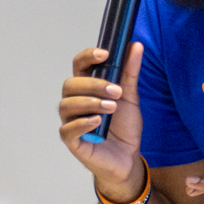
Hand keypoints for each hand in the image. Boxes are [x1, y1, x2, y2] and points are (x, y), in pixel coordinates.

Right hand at [59, 43, 146, 203]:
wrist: (128, 158)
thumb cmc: (124, 126)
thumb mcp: (131, 96)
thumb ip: (130, 72)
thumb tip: (136, 45)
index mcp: (87, 87)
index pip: (79, 65)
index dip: (88, 56)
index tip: (104, 54)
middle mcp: (75, 102)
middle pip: (70, 84)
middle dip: (93, 84)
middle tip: (116, 91)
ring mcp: (71, 121)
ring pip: (66, 105)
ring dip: (90, 102)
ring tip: (111, 107)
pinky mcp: (72, 141)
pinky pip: (67, 130)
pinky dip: (81, 123)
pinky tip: (97, 121)